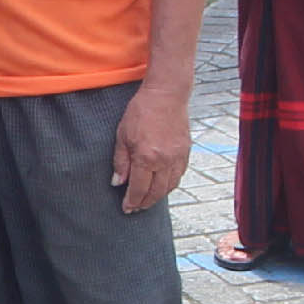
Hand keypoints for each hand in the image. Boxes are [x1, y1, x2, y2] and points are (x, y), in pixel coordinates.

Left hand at [110, 77, 190, 216]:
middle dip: (144, 203)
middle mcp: (164, 161)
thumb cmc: (141, 111)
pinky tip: (161, 185)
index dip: (132, 201)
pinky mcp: (186, 152)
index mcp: (146, 157)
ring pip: (169, 187)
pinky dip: (169, 184)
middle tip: (136, 208)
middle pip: (156, 193)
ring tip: (147, 200)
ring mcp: (177, 158)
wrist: (166, 94)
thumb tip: (118, 183)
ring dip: (158, 197)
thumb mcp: (122, 135)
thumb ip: (120, 161)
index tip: (126, 208)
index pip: (139, 189)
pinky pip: (179, 176)